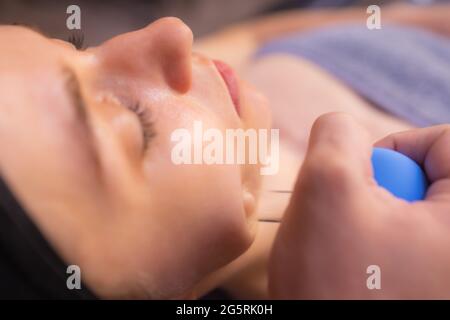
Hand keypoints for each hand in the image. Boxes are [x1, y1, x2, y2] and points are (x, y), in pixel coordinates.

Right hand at [269, 113, 449, 298]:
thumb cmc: (338, 289)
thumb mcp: (326, 190)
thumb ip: (336, 135)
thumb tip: (343, 128)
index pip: (446, 143)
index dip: (394, 150)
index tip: (360, 184)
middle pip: (433, 183)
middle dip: (382, 194)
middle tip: (355, 230)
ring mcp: (448, 269)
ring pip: (416, 218)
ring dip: (376, 225)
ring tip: (356, 259)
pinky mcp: (435, 285)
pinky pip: (413, 248)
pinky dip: (383, 250)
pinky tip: (364, 277)